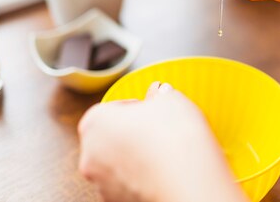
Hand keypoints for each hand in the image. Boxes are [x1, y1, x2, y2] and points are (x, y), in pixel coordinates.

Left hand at [78, 82, 247, 201]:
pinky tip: (165, 171)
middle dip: (133, 132)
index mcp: (95, 123)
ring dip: (137, 156)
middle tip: (160, 128)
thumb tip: (161, 94)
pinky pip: (129, 183)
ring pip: (119, 163)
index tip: (151, 108)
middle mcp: (91, 155)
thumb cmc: (174, 140)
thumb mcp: (172, 100)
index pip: (110, 108)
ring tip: (165, 151)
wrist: (188, 185)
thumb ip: (160, 94)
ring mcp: (103, 183)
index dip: (134, 106)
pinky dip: (143, 176)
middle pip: (110, 136)